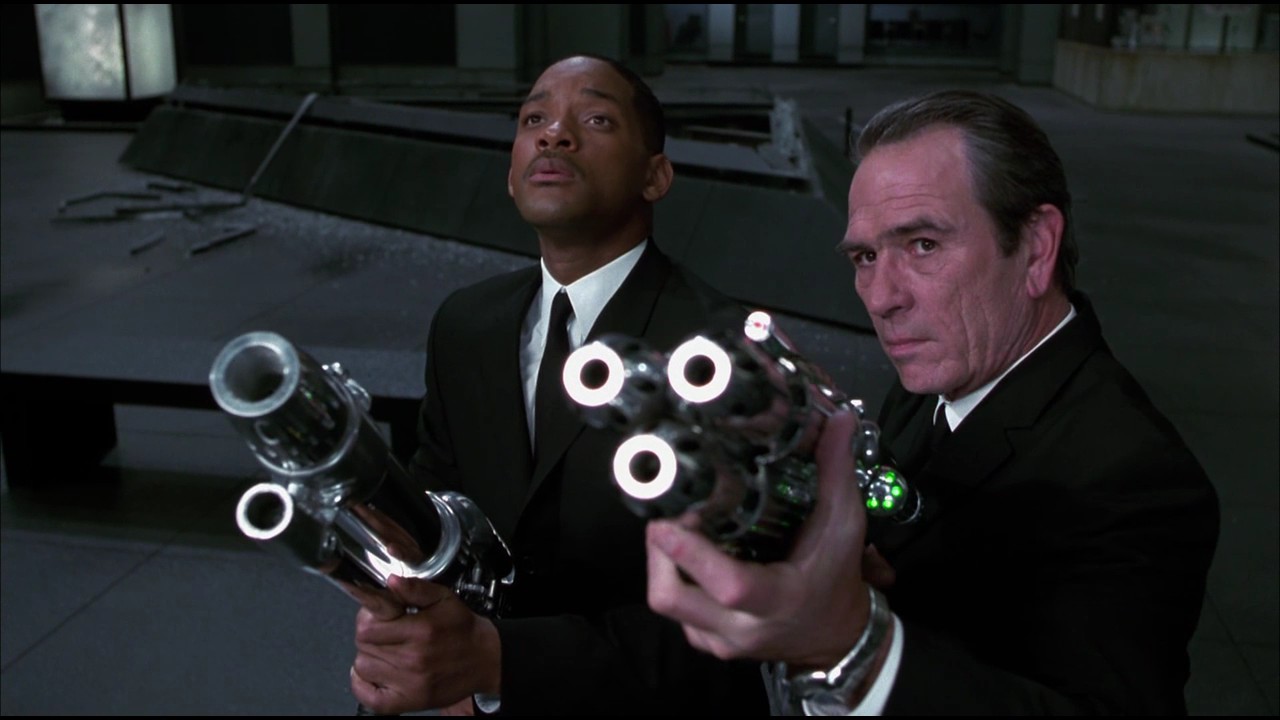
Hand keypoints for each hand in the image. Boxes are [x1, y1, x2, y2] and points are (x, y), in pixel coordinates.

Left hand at [349, 575, 499, 714]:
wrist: (485, 659)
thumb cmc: (463, 630)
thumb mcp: (444, 599)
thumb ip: (415, 588)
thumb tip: (392, 582)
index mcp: (420, 630)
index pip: (367, 626)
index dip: (367, 616)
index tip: (376, 614)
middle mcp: (413, 658)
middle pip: (363, 646)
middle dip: (368, 633)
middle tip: (383, 630)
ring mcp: (410, 683)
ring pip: (363, 668)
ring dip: (368, 656)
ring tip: (384, 649)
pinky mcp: (410, 700)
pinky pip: (371, 699)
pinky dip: (363, 687)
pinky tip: (373, 673)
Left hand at [645, 409, 873, 670]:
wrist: (836, 637)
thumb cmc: (837, 579)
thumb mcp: (843, 528)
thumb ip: (836, 474)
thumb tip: (839, 420)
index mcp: (778, 601)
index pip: (729, 585)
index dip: (691, 554)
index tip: (664, 521)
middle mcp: (742, 628)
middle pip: (672, 598)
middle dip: (657, 553)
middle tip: (663, 516)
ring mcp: (720, 641)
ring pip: (667, 603)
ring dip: (661, 564)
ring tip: (672, 530)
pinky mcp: (707, 643)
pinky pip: (676, 613)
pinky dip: (674, 580)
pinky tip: (686, 556)